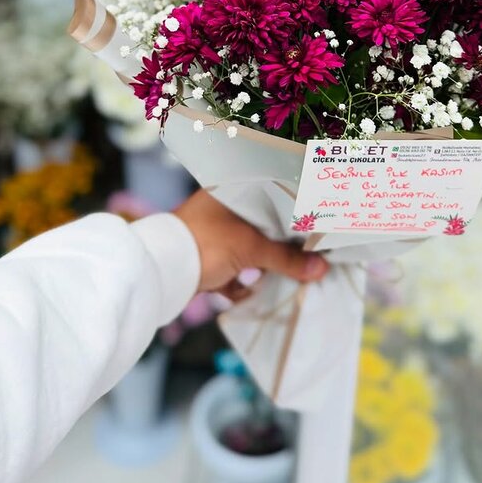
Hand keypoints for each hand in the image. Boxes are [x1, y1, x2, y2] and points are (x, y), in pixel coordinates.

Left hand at [173, 188, 328, 300]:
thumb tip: (321, 268)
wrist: (160, 273)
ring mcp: (213, 233)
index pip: (272, 194)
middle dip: (280, 246)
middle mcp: (222, 207)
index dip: (294, 212)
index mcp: (231, 190)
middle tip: (307, 256)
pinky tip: (247, 291)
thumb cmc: (205, 244)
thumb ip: (286, 258)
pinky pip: (233, 268)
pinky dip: (240, 282)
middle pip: (263, 225)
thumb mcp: (250, 249)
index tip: (315, 226)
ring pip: (249, 248)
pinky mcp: (206, 257)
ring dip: (260, 267)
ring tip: (279, 276)